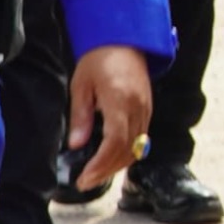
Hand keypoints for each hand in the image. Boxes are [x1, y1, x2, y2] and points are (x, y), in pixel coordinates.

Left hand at [64, 47, 154, 192]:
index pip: (114, 142)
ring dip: (117, 165)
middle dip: (106, 171)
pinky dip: (126, 154)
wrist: (125, 41)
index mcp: (120, 100)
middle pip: (127, 150)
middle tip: (85, 182)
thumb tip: (75, 145)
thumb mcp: (81, 85)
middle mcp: (138, 107)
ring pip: (136, 149)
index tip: (85, 178)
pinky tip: (110, 159)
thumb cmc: (99, 59)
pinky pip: (140, 140)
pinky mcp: (148, 110)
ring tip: (95, 174)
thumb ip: (80, 117)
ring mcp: (146, 109)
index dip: (100, 164)